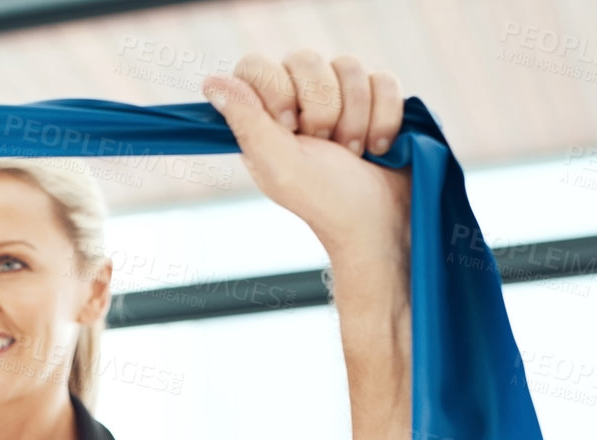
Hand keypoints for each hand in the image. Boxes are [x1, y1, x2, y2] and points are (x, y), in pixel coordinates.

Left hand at [202, 50, 407, 270]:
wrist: (381, 223)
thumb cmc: (326, 201)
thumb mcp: (279, 165)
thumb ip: (246, 122)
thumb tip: (212, 84)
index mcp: (264, 118)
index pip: (256, 65)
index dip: (276, 88)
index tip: (289, 127)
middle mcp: (299, 101)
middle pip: (306, 58)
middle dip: (322, 108)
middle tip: (324, 145)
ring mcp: (340, 98)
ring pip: (349, 65)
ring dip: (356, 116)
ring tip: (352, 153)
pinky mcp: (377, 100)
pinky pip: (383, 79)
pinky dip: (385, 116)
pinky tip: (378, 147)